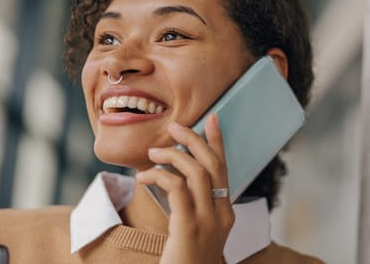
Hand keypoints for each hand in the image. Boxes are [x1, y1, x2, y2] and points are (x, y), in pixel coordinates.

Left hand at [136, 114, 234, 263]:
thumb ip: (193, 207)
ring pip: (196, 172)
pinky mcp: (189, 228)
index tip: (212, 119)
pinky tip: (144, 176)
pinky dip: (159, 175)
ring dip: (173, 155)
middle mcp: (222, 214)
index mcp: (225, 214)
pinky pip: (177, 188)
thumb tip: (174, 178)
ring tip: (153, 152)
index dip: (218, 142)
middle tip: (175, 127)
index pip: (224, 169)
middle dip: (194, 139)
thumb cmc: (185, 261)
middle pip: (213, 164)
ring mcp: (208, 221)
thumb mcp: (195, 232)